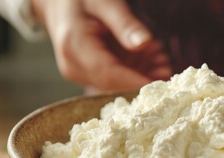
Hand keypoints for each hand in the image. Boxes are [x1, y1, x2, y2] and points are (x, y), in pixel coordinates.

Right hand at [31, 0, 171, 89]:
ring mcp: (79, 72)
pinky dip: (133, 70)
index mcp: (74, 46)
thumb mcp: (104, 1)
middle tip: (166, 67)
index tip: (162, 83)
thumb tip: (144, 44)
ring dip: (141, 74)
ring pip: (116, 84)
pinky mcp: (87, 73)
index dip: (136, 81)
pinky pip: (114, 78)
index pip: (108, 74)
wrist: (57, 1)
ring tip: (161, 59)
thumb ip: (124, 23)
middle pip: (113, 84)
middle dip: (142, 78)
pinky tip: (150, 59)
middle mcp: (73, 66)